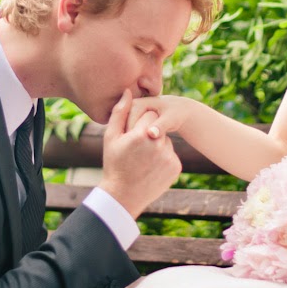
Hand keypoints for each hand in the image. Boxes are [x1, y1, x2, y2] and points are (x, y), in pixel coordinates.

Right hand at [99, 90, 181, 217]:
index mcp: (141, 134)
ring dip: (157, 145)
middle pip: (159, 126)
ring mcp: (168, 157)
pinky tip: (151, 168)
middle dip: (150, 133)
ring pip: (166, 141)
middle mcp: (158, 144)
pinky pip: (171, 155)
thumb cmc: (114, 164)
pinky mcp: (176, 167)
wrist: (124, 196)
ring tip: (143, 160)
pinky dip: (163, 159)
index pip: (149, 114)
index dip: (140, 124)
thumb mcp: (111, 138)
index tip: (133, 135)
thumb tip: (127, 91)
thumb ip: (120, 112)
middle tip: (138, 149)